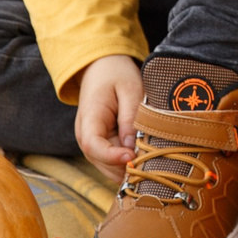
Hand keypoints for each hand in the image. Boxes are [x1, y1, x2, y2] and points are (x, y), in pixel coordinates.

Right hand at [73, 54, 144, 171]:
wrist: (101, 69)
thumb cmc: (117, 75)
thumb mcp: (129, 88)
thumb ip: (130, 116)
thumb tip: (131, 145)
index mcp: (89, 118)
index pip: (93, 145)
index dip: (112, 156)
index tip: (133, 156)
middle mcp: (85, 136)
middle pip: (102, 162)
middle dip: (125, 166)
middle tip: (152, 162)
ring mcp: (92, 143)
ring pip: (109, 167)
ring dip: (128, 167)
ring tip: (151, 159)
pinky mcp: (102, 146)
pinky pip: (114, 163)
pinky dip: (128, 164)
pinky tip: (145, 158)